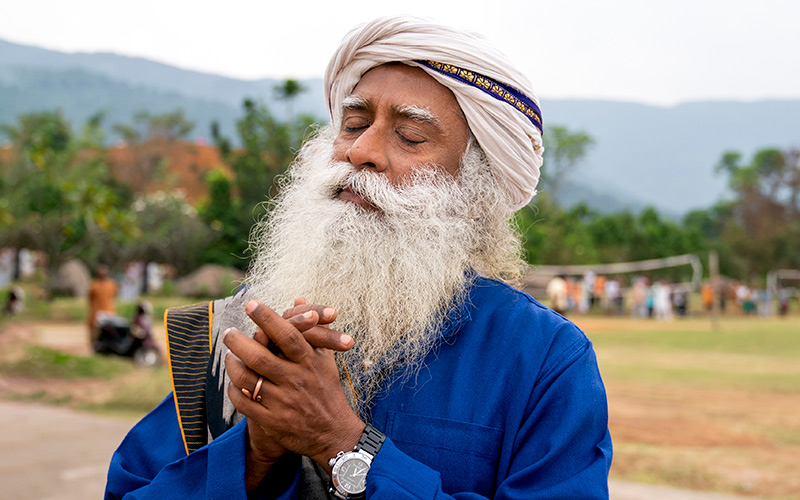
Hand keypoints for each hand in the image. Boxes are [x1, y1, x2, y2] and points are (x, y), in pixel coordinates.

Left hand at [224, 300, 364, 472]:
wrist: (334, 434)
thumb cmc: (328, 391)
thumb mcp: (325, 359)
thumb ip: (311, 329)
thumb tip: (298, 300)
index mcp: (309, 363)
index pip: (287, 335)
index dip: (268, 318)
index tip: (251, 304)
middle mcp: (295, 380)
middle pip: (260, 357)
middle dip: (239, 341)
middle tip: (228, 331)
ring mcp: (282, 402)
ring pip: (247, 379)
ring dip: (233, 364)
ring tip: (228, 355)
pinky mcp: (272, 421)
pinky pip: (244, 402)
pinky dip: (234, 389)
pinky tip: (233, 380)